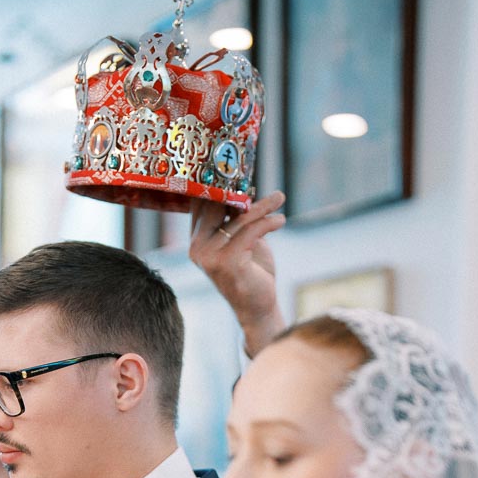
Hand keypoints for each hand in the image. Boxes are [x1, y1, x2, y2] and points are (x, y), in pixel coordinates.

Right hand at [190, 190, 286, 357]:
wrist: (258, 306)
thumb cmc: (251, 272)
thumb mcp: (242, 240)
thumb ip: (236, 219)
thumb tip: (243, 187)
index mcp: (196, 242)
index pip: (201, 205)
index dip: (218, 186)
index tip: (236, 170)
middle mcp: (198, 249)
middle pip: (218, 207)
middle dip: (241, 191)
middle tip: (258, 181)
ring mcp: (210, 257)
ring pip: (239, 219)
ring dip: (263, 206)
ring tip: (280, 198)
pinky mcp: (228, 262)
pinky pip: (251, 231)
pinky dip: (269, 223)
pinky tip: (280, 220)